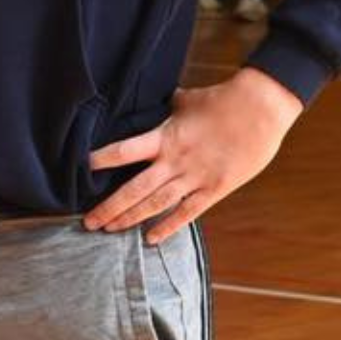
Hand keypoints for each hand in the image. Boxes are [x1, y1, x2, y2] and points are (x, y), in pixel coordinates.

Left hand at [85, 68, 304, 243]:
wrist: (261, 109)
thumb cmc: (222, 101)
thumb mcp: (185, 101)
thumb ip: (165, 110)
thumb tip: (153, 102)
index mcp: (164, 138)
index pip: (123, 151)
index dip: (100, 161)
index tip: (79, 170)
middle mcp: (174, 162)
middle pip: (134, 189)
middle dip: (109, 207)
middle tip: (87, 222)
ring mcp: (194, 178)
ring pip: (155, 205)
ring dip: (130, 219)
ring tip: (109, 230)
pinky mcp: (214, 189)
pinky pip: (187, 213)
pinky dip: (168, 227)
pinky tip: (150, 239)